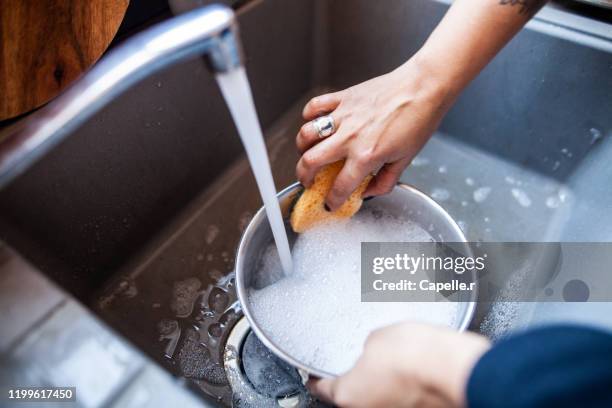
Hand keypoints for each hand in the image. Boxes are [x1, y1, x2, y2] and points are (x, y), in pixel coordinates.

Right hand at [295, 55, 454, 210]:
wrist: (424, 87)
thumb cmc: (419, 120)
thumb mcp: (406, 159)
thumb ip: (386, 181)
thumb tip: (370, 191)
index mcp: (366, 156)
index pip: (339, 187)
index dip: (332, 201)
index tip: (330, 204)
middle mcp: (350, 137)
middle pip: (310, 162)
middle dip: (304, 178)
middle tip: (308, 182)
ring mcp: (343, 116)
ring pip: (306, 135)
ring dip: (302, 148)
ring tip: (308, 153)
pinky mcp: (343, 98)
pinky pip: (314, 107)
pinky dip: (309, 117)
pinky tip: (315, 123)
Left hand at [308, 322, 489, 407]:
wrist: (454, 370)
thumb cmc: (415, 355)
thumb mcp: (378, 337)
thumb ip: (367, 347)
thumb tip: (372, 350)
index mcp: (348, 395)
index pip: (322, 389)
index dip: (317, 378)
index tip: (314, 375)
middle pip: (351, 398)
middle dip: (355, 381)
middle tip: (361, 363)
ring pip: (378, 401)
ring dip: (381, 386)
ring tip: (395, 366)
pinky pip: (401, 401)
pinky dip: (403, 390)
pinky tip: (413, 374)